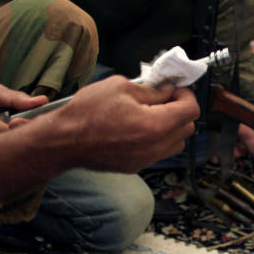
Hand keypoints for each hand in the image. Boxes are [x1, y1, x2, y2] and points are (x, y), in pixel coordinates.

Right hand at [56, 76, 198, 172]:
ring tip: (150, 113)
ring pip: (175, 143)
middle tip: (162, 98)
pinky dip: (156, 138)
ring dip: (170, 126)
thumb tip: (167, 90)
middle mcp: (155, 147)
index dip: (186, 95)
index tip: (174, 88)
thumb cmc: (87, 112)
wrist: (63, 141)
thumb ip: (151, 90)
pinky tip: (138, 127)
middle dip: (180, 110)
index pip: (190, 110)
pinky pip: (158, 152)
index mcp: (155, 125)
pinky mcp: (135, 166)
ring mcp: (146, 160)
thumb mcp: (121, 87)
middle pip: (187, 128)